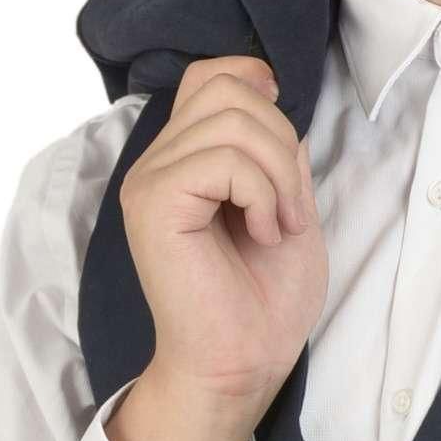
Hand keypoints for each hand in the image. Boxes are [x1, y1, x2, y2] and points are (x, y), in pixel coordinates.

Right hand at [117, 53, 326, 402]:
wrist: (243, 363)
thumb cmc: (263, 300)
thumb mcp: (288, 204)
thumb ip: (278, 152)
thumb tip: (276, 99)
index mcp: (183, 160)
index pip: (208, 77)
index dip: (254, 83)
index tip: (289, 140)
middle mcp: (157, 164)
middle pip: (224, 87)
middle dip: (280, 138)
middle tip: (290, 205)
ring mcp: (149, 181)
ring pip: (230, 120)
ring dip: (278, 174)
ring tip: (279, 225)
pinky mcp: (154, 204)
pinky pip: (222, 160)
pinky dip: (262, 194)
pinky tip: (262, 233)